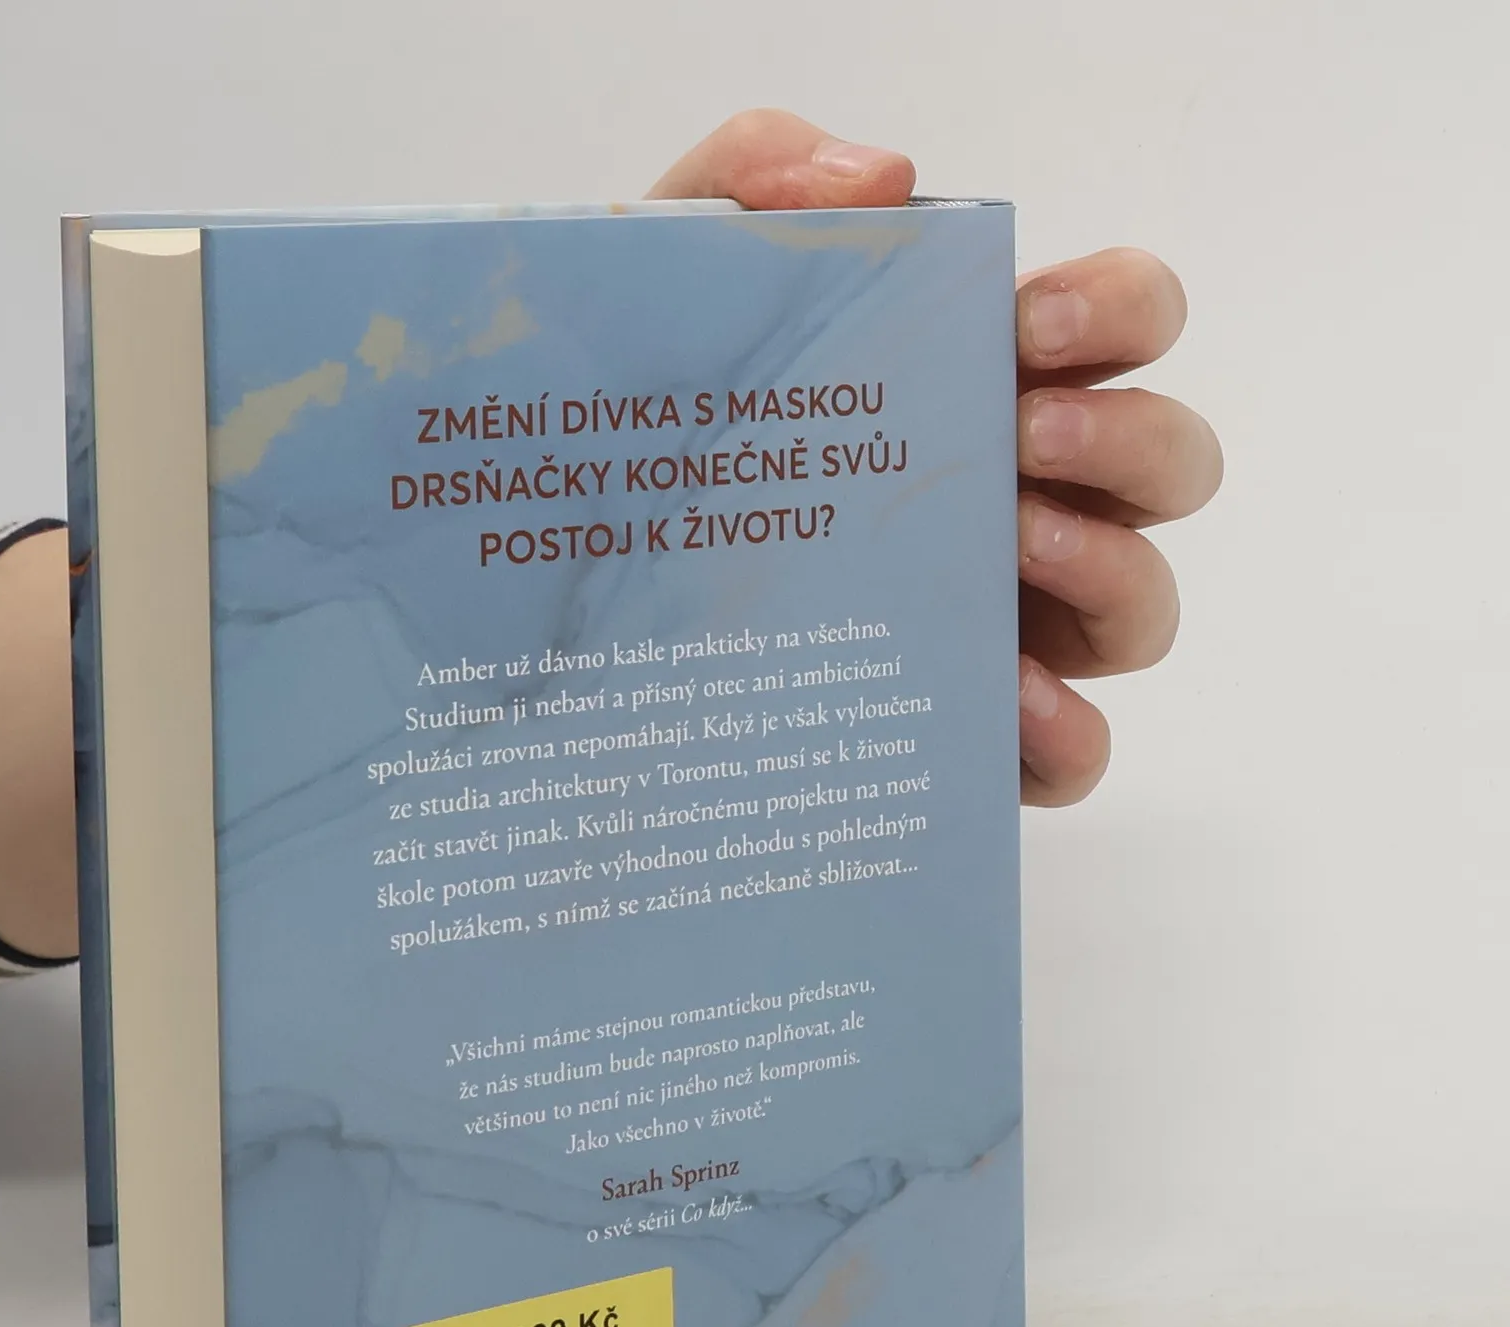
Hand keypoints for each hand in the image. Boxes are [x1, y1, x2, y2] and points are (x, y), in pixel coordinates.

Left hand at [652, 110, 1221, 804]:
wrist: (558, 559)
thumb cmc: (645, 423)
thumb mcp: (671, 276)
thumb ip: (755, 173)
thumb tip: (883, 175)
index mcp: (979, 382)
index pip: (1124, 319)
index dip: (1119, 308)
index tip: (1027, 324)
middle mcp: (1021, 498)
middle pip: (1170, 464)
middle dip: (1126, 441)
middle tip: (1018, 438)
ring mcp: (1009, 622)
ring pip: (1145, 608)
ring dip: (1112, 572)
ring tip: (1010, 551)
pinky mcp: (970, 735)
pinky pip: (1075, 751)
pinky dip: (1069, 731)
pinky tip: (1005, 703)